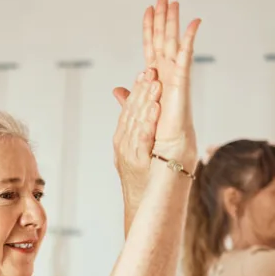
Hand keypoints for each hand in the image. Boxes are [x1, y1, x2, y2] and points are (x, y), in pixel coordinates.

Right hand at [112, 69, 162, 203]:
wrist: (138, 203)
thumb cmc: (139, 176)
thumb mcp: (131, 147)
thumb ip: (128, 120)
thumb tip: (119, 91)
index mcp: (122, 137)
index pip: (129, 109)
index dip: (137, 90)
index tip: (146, 72)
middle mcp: (122, 143)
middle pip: (131, 112)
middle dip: (142, 91)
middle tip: (152, 72)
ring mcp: (128, 153)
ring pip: (136, 123)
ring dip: (146, 104)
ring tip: (155, 86)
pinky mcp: (137, 163)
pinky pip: (142, 142)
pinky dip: (147, 126)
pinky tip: (154, 114)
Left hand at [142, 0, 200, 165]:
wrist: (163, 157)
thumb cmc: (153, 138)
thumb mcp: (135, 112)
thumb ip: (130, 98)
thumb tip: (118, 90)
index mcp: (155, 81)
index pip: (150, 49)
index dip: (149, 30)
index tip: (148, 10)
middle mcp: (166, 77)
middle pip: (163, 41)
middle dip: (162, 19)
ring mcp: (175, 79)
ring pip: (173, 44)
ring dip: (173, 23)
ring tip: (173, 2)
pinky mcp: (181, 86)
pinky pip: (185, 58)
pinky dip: (189, 40)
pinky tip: (194, 23)